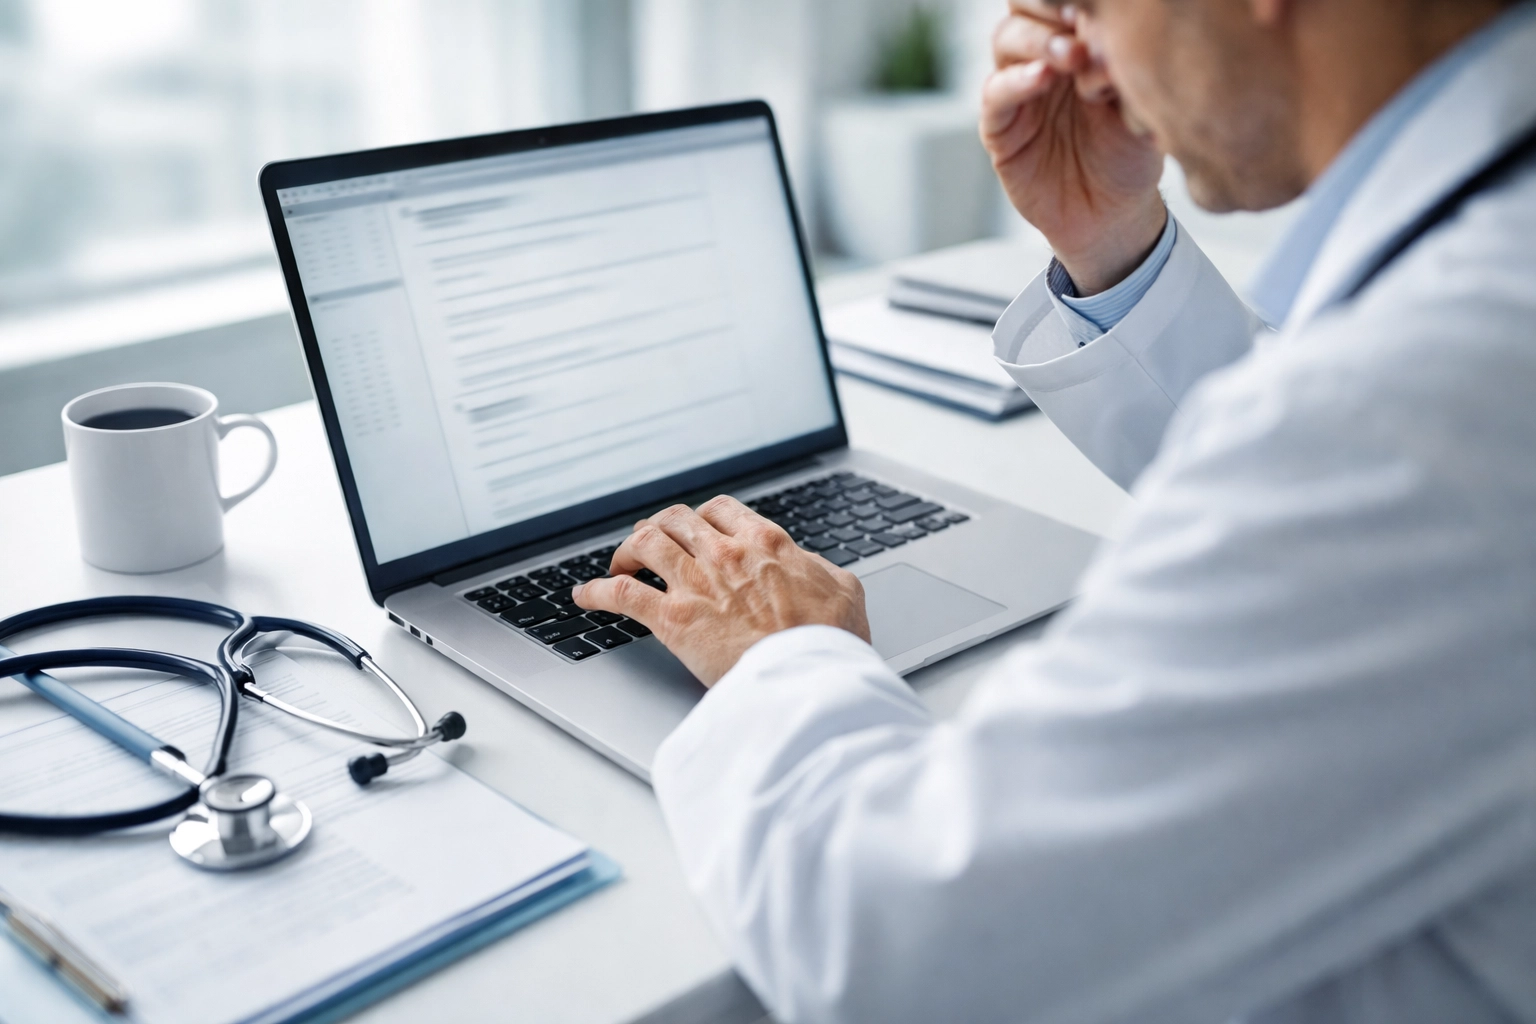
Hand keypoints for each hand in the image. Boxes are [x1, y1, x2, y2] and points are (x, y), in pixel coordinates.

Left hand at [573, 496, 870, 685]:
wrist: (810, 676)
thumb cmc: (830, 639)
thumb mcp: (844, 590)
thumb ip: (819, 569)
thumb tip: (808, 566)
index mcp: (765, 541)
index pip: (720, 509)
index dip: (702, 517)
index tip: (696, 528)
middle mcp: (724, 553)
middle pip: (675, 519)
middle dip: (660, 526)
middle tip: (653, 542)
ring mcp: (695, 583)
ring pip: (644, 543)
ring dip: (627, 550)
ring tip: (620, 563)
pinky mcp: (673, 619)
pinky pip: (622, 594)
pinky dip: (597, 592)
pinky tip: (584, 596)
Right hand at [982, 0, 1165, 293]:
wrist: (1114, 213)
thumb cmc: (1129, 152)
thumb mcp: (1139, 102)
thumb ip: (1123, 66)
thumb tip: (1112, 33)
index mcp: (1077, 40)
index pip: (1062, 0)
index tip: (1104, 5)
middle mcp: (1043, 56)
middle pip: (1026, 6)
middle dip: (1051, 6)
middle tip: (1081, 17)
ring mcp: (1018, 89)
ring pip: (1008, 39)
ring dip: (1039, 41)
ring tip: (1072, 56)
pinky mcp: (1000, 128)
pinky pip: (995, 95)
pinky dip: (1015, 82)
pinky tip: (1042, 80)